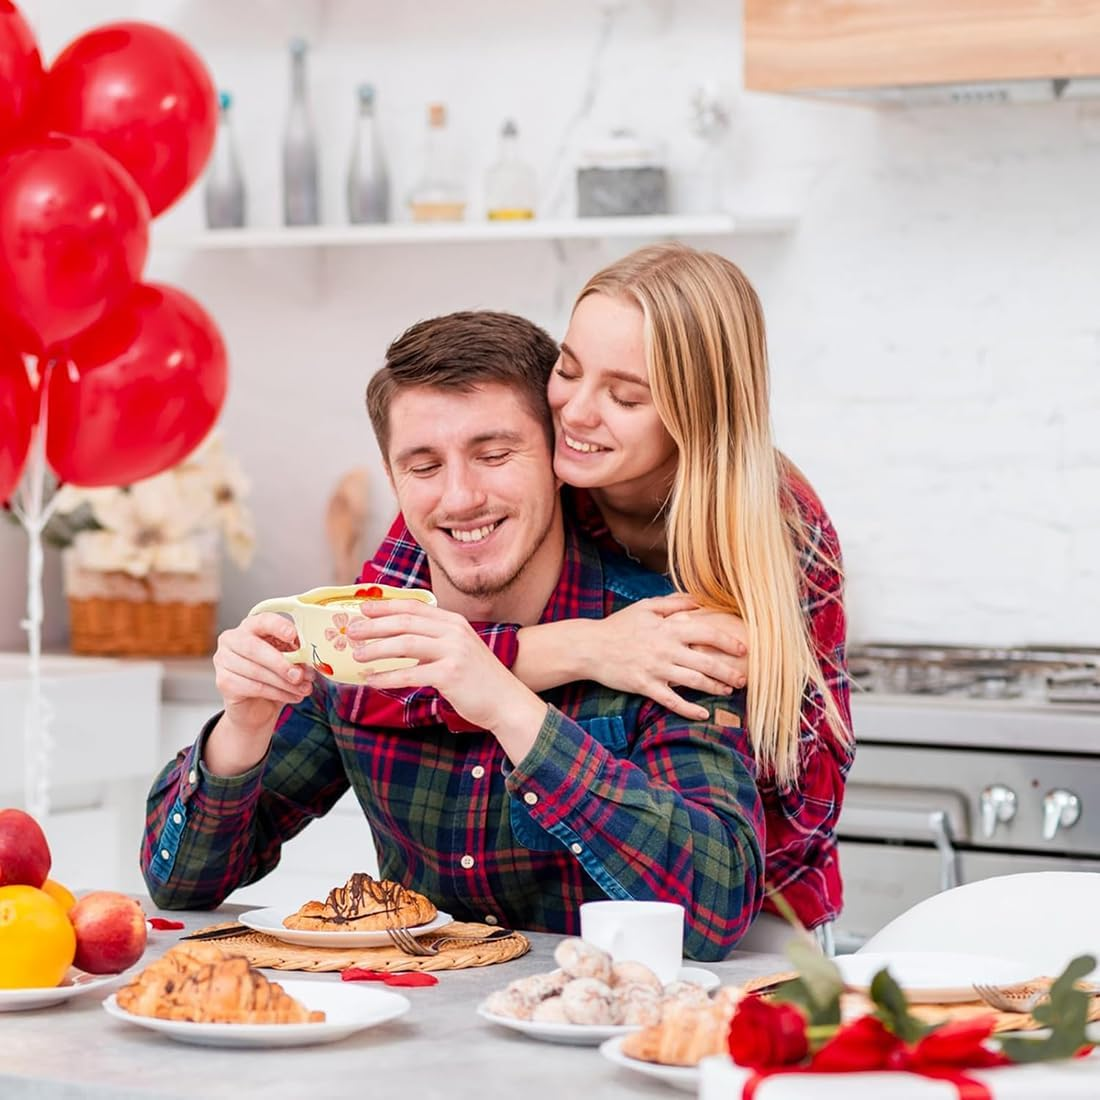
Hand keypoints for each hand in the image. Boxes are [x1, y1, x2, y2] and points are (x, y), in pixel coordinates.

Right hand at [212, 612, 315, 739]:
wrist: (256, 707)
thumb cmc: (273, 676)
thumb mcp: (288, 659)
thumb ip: (295, 654)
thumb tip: (308, 656)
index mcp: (251, 626)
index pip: (262, 620)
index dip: (278, 626)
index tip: (293, 635)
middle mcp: (232, 639)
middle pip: (255, 648)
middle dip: (282, 663)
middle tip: (301, 675)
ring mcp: (223, 660)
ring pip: (257, 671)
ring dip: (284, 682)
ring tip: (303, 689)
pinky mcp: (223, 681)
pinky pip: (254, 687)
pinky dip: (277, 693)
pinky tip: (292, 696)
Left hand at [346, 600, 544, 736]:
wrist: (506, 701)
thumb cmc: (479, 678)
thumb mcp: (459, 649)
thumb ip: (434, 640)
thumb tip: (397, 640)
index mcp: (454, 621)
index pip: (414, 607)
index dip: (386, 606)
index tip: (363, 607)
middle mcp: (453, 631)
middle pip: (405, 622)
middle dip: (374, 626)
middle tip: (351, 632)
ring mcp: (453, 652)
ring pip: (404, 644)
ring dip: (376, 649)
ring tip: (357, 656)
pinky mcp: (449, 675)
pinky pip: (410, 674)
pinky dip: (387, 677)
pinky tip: (372, 680)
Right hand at [589, 596, 748, 719]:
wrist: (590, 647)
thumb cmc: (619, 625)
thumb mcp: (645, 607)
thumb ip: (673, 602)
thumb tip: (697, 599)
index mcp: (668, 629)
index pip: (707, 634)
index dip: (728, 642)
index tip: (744, 649)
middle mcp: (666, 649)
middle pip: (706, 662)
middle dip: (729, 672)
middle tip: (744, 678)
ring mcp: (656, 669)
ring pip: (694, 682)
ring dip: (715, 688)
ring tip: (729, 691)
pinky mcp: (645, 686)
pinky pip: (672, 701)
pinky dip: (689, 709)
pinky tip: (703, 714)